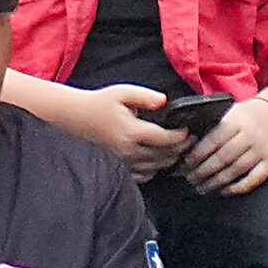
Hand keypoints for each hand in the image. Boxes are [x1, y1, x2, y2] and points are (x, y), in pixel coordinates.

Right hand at [63, 85, 192, 179]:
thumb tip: (164, 101)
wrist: (76, 116)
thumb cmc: (100, 103)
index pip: (165, 139)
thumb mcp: (123, 92)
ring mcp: (124, 161)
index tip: (189, 132)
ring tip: (179, 151)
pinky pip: (142, 175)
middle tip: (190, 142)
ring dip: (170, 160)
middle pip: (164, 156)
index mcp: (133, 132)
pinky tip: (159, 161)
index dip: (181, 137)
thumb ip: (146, 97)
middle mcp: (129, 150)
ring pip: (155, 167)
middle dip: (180, 149)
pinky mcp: (119, 166)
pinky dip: (154, 170)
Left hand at [180, 96, 267, 195]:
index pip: (213, 140)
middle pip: (223, 157)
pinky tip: (226, 190)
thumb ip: (215, 126)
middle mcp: (250, 135)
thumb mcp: (230, 112)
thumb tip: (190, 144)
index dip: (197, 154)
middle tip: (191, 179)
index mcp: (237, 121)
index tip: (186, 164)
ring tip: (203, 187)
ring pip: (236, 169)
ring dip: (217, 181)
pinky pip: (255, 178)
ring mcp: (261, 150)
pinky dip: (240, 187)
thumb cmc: (248, 115)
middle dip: (204, 171)